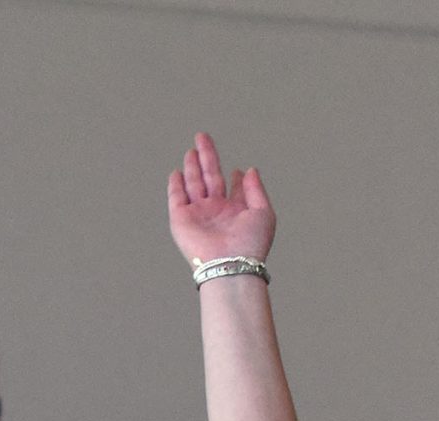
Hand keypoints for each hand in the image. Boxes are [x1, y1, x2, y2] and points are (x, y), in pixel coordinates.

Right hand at [166, 131, 274, 270]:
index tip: (239, 171)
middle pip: (210, 178)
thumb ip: (256, 190)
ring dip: (192, 167)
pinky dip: (175, 186)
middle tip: (202, 137)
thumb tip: (250, 170)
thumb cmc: (250, 245)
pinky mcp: (181, 221)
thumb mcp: (263, 212)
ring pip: (193, 184)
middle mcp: (216, 212)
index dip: (237, 179)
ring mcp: (198, 215)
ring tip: (192, 149)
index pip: (233, 189)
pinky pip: (176, 199)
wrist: (230, 265)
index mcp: (235, 211)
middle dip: (207, 157)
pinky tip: (176, 173)